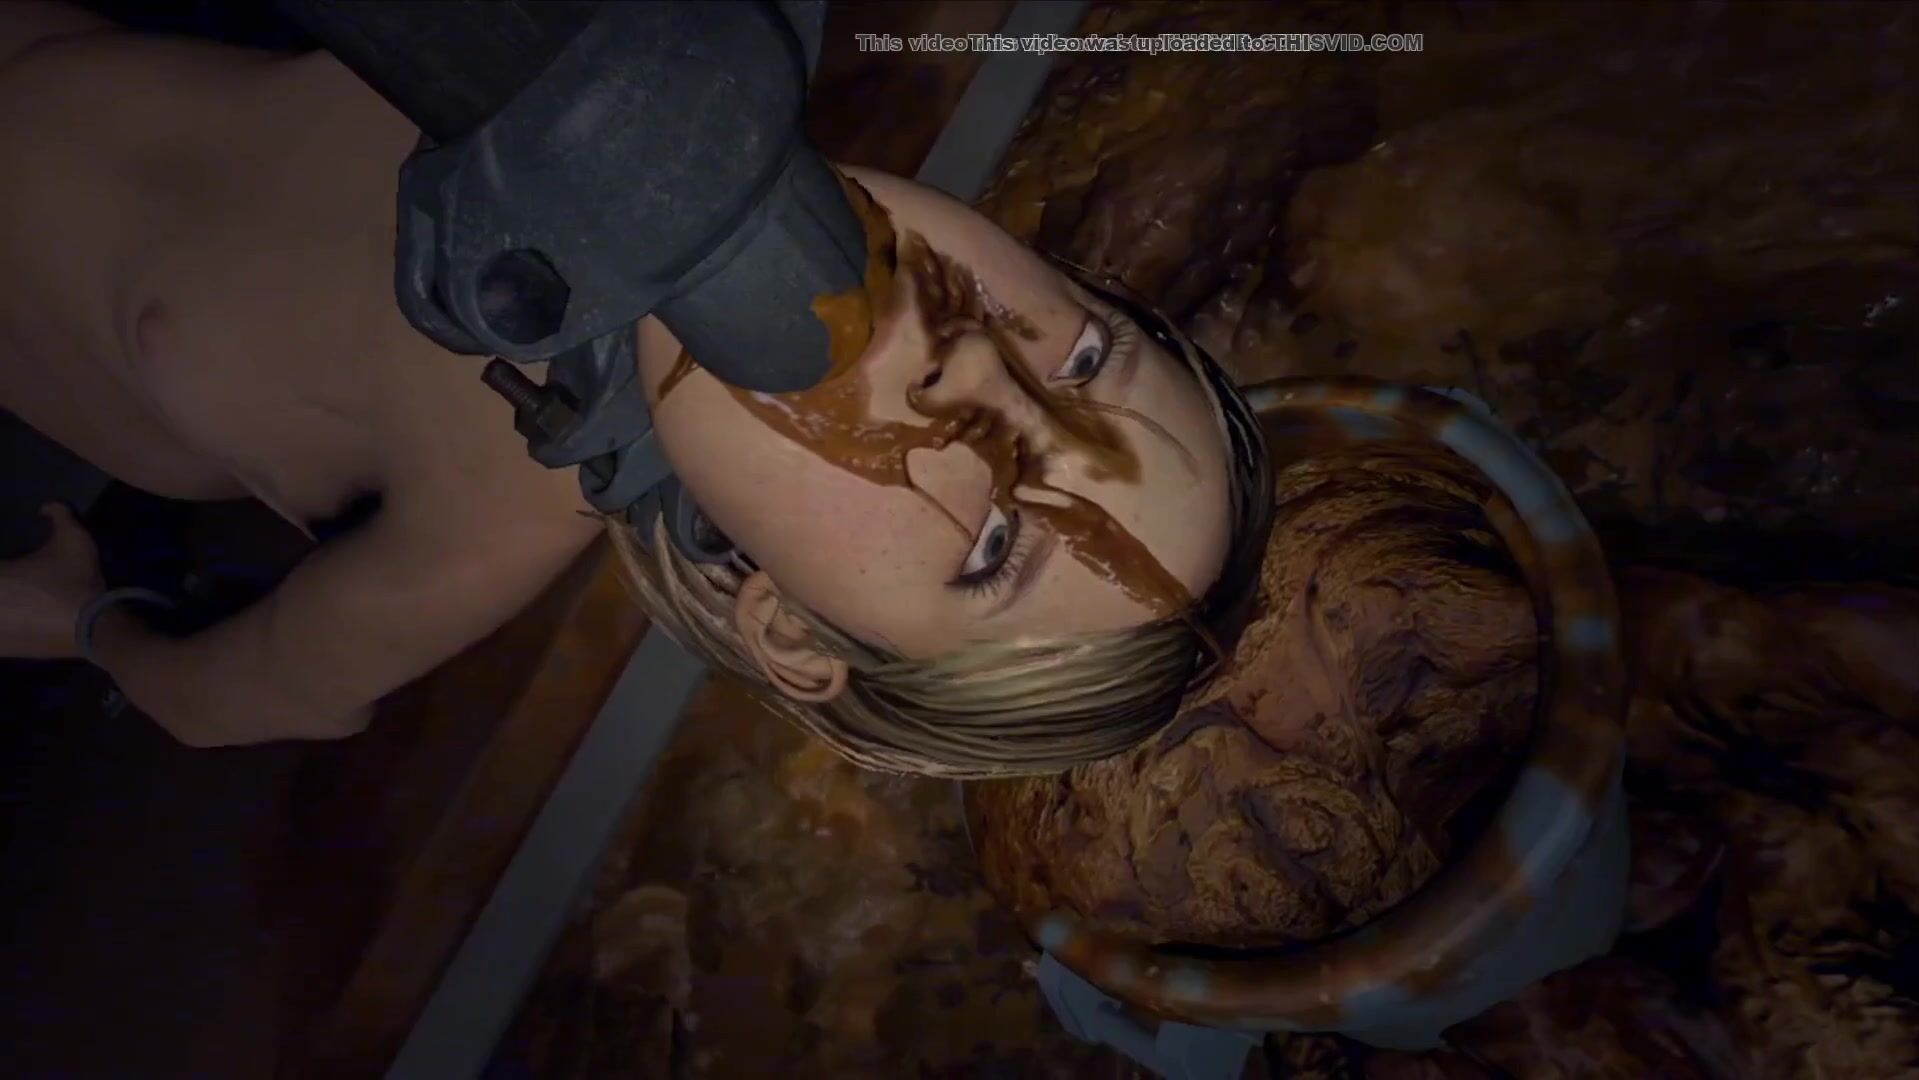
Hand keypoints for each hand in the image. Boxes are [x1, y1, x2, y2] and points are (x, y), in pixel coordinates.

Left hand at [0, 503, 103, 658]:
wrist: (96, 628)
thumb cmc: (79, 582)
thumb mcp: (75, 541)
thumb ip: (59, 516)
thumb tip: (46, 506)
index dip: (1, 571)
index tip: (7, 568)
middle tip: (6, 585)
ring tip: (8, 605)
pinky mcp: (2, 652)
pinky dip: (2, 630)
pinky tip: (11, 623)